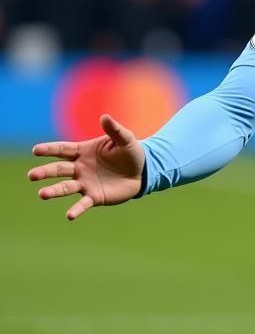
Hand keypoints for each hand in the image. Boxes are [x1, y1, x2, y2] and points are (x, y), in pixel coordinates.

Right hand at [27, 115, 145, 219]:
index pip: (62, 150)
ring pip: (66, 187)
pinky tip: (69, 216)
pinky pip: (83, 204)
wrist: (142, 172)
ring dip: (54, 191)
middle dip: (45, 172)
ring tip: (42, 194)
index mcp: (83, 152)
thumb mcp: (125, 140)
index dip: (49, 150)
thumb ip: (115, 130)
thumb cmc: (130, 153)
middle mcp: (79, 168)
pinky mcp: (95, 197)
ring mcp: (85, 183)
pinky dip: (76, 210)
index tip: (36, 150)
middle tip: (32, 175)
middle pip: (58, 170)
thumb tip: (105, 117)